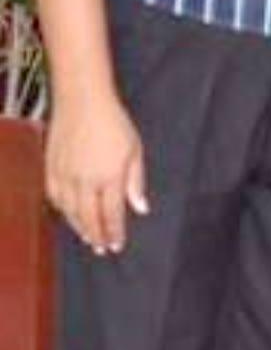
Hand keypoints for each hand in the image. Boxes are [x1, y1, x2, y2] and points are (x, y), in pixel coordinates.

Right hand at [45, 93, 148, 254]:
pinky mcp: (51, 168)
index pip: (111, 214)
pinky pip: (55, 197)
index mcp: (109, 176)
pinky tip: (70, 216)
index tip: (117, 245)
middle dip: (97, 236)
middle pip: (89, 218)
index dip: (114, 232)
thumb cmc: (113, 122)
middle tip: (102, 249)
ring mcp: (65, 175)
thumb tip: (141, 208)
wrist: (81, 100)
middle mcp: (85, 180)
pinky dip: (63, 211)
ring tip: (89, 238)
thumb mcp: (134, 150)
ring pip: (70, 211)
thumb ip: (136, 182)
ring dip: (79, 227)